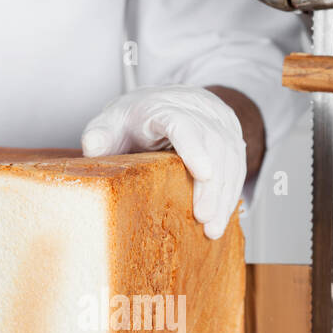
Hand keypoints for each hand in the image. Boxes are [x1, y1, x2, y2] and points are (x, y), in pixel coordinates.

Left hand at [81, 84, 245, 239]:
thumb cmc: (133, 120)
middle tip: (203, 218)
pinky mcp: (230, 136)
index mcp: (162, 105)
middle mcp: (195, 108)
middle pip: (213, 142)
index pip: (183, 122)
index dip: (194, 146)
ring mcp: (217, 121)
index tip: (203, 173)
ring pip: (231, 155)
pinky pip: (238, 165)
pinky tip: (222, 219)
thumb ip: (99, 134)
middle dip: (211, 184)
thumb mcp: (109, 123)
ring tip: (213, 229)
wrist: (161, 103)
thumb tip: (94, 148)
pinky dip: (230, 194)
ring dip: (224, 195)